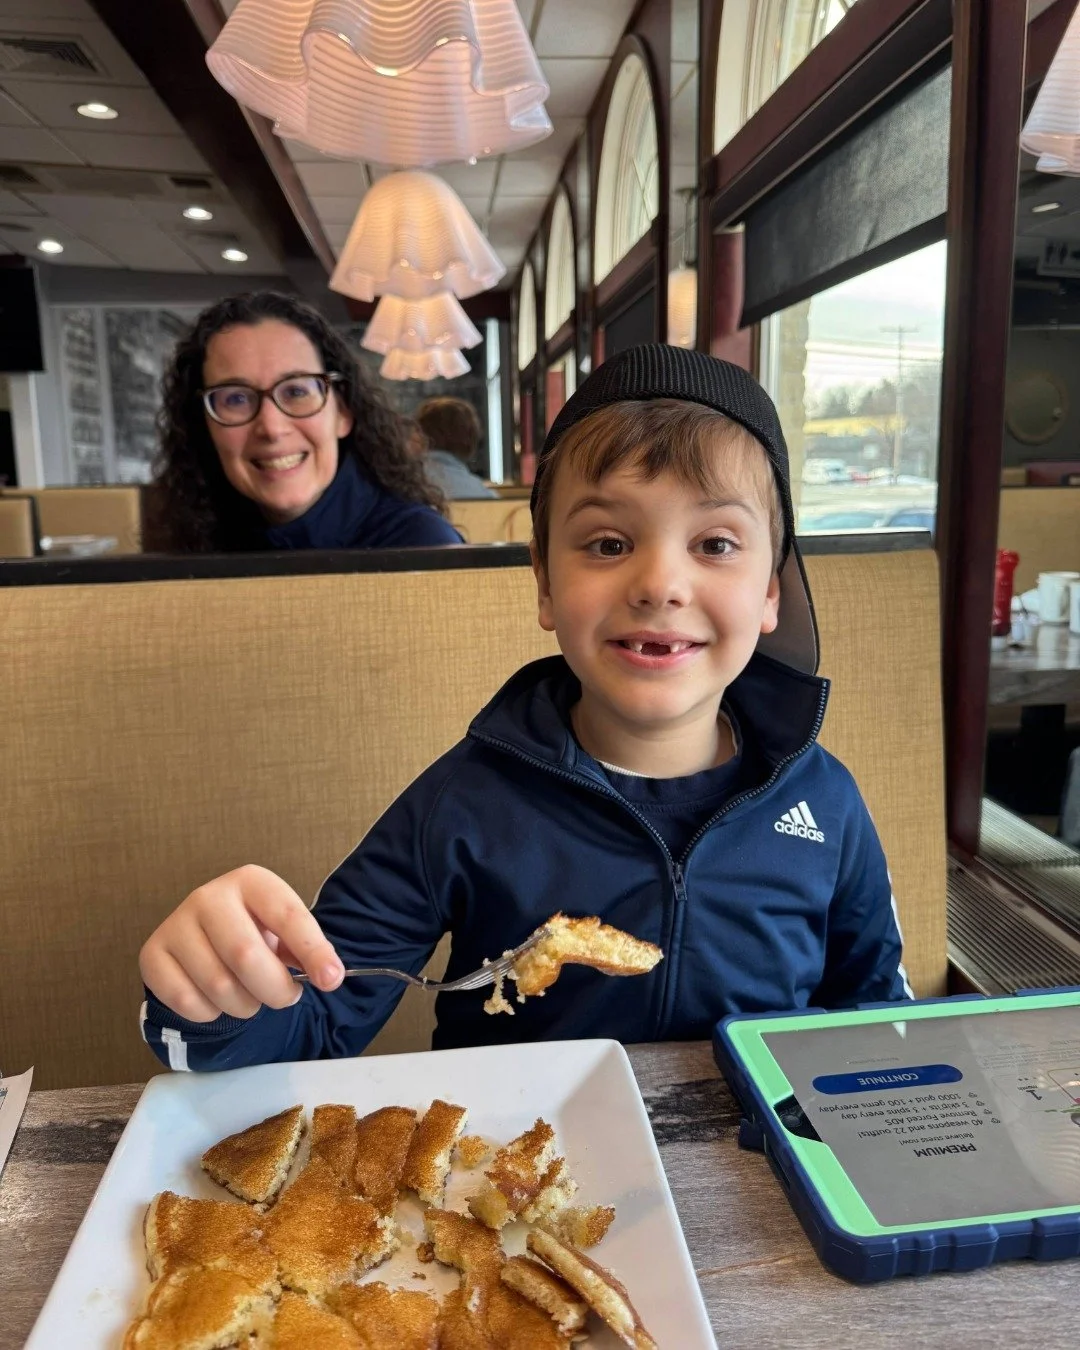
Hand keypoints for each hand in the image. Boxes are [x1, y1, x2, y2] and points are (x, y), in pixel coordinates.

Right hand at [139, 864, 343, 1021]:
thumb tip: (329, 976)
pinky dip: (210, 1013)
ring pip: (218, 985)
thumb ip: (310, 951)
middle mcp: (209, 896)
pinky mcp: (152, 954)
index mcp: (251, 882)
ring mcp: (176, 924)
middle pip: (245, 955)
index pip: (287, 915)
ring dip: (245, 1006)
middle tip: (285, 996)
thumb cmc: (255, 932)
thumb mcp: (285, 932)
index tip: (331, 980)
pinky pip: (186, 1001)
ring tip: (250, 996)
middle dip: (275, 989)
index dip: (313, 951)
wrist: (206, 934)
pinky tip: (216, 1000)